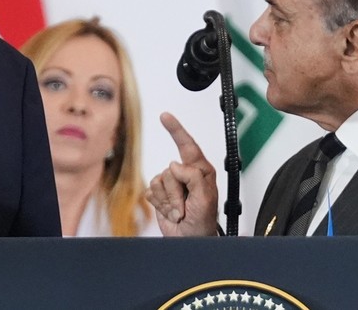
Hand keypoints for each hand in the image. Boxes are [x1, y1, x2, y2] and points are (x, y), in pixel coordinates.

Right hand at [146, 112, 218, 235]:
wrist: (190, 240)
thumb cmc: (204, 221)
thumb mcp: (205, 198)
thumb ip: (193, 177)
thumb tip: (175, 164)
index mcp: (201, 171)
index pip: (187, 146)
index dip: (176, 129)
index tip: (165, 116)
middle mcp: (185, 174)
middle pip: (170, 170)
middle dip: (175, 193)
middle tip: (185, 208)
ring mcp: (171, 184)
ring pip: (158, 181)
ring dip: (168, 201)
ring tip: (179, 211)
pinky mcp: (159, 194)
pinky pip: (151, 191)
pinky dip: (160, 204)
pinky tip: (170, 211)